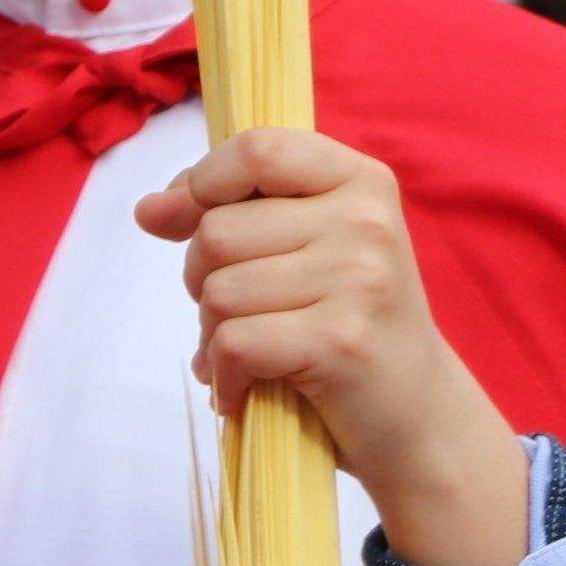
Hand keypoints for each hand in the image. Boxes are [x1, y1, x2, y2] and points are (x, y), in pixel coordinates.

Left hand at [135, 127, 529, 565]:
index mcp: (359, 181)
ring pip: (218, 291)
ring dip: (213, 335)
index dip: (198, 183)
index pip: (257, 148)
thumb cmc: (345, 325)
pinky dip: (225, 376)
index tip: (176, 219)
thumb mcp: (306, 249)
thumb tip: (149, 209)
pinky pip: (234, 343)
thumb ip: (234, 213)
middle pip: (217, 230)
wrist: (417, 417)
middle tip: (239, 316)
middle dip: (201, 280)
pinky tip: (244, 389)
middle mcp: (366, 220)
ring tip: (250, 355)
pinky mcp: (342, 340)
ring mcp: (360, 278)